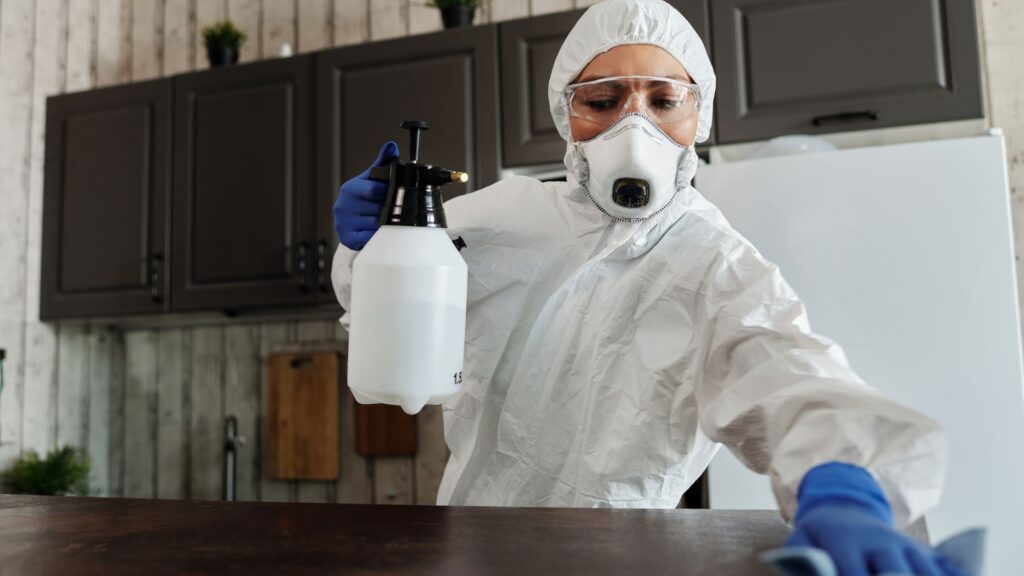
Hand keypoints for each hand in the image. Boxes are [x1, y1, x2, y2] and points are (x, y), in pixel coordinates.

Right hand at [334, 141, 398, 249]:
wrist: (348, 223)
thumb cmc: (362, 199)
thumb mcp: (370, 180)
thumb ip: (381, 164)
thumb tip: (391, 146)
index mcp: (349, 189)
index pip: (373, 190)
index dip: (388, 193)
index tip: (395, 194)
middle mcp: (343, 205)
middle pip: (376, 208)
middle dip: (388, 209)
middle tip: (394, 210)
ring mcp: (343, 223)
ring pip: (375, 224)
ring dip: (385, 223)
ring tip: (387, 221)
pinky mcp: (347, 238)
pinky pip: (369, 237)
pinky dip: (377, 234)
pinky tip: (379, 231)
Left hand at [787, 462, 964, 575]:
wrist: (843, 506)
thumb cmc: (819, 535)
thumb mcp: (803, 541)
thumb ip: (805, 561)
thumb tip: (814, 574)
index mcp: (846, 541)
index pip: (856, 573)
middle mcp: (880, 541)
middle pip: (896, 573)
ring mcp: (905, 545)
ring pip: (925, 571)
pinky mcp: (922, 550)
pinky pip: (944, 567)